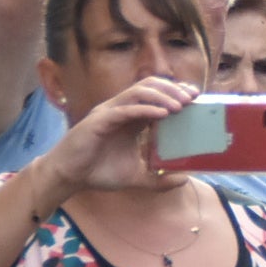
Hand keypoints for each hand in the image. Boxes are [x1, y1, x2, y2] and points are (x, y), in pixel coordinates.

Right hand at [38, 75, 197, 195]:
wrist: (68, 178)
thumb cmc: (98, 172)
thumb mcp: (136, 177)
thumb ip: (159, 179)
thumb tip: (184, 179)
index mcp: (131, 118)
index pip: (157, 96)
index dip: (176, 94)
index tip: (196, 98)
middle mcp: (121, 110)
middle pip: (150, 87)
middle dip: (173, 89)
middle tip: (192, 98)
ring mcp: (109, 113)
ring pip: (138, 92)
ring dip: (162, 96)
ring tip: (181, 105)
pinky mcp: (98, 121)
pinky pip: (125, 109)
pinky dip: (145, 109)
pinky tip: (162, 114)